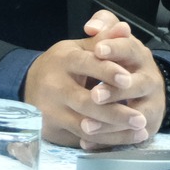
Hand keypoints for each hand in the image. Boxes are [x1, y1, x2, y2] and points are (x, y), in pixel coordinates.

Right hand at [23, 12, 164, 150]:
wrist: (29, 85)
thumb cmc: (62, 65)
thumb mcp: (78, 47)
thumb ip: (104, 40)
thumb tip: (124, 29)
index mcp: (63, 59)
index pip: (85, 64)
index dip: (105, 71)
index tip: (127, 78)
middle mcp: (54, 85)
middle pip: (85, 101)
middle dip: (115, 111)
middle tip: (139, 117)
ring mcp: (51, 108)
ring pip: (85, 124)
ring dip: (114, 130)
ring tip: (140, 129)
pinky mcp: (52, 126)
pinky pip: (82, 137)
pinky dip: (107, 140)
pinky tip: (127, 138)